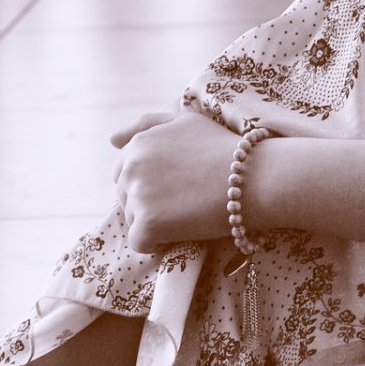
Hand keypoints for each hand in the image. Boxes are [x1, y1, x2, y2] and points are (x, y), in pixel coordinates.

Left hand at [112, 111, 242, 254]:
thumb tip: (110, 139)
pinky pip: (140, 243)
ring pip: (134, 222)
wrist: (254, 177)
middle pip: (127, 199)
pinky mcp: (147, 223)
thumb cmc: (223, 149)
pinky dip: (158, 244)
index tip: (179, 185)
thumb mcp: (185, 121)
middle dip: (151, 204)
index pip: (124, 175)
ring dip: (157, 223)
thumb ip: (147, 123)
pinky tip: (183, 230)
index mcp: (136, 144)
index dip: (152, 185)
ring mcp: (137, 195)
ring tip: (188, 212)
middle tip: (187, 200)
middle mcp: (130, 166)